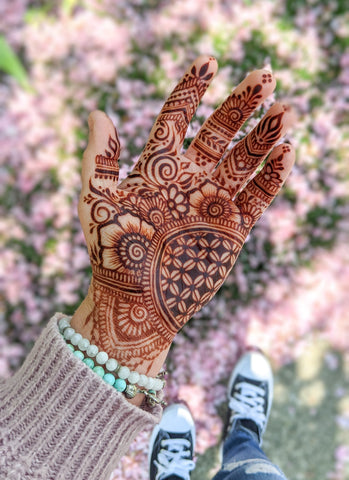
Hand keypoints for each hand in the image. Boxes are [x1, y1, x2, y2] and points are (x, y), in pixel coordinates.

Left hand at [71, 55, 294, 377]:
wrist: (134, 302)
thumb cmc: (110, 252)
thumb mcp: (96, 201)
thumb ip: (100, 158)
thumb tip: (98, 113)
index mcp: (158, 167)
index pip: (177, 118)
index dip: (192, 89)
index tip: (208, 61)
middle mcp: (190, 178)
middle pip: (220, 131)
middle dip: (242, 103)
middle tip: (264, 76)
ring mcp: (213, 201)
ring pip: (245, 160)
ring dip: (266, 135)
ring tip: (285, 111)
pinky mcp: (233, 228)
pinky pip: (257, 197)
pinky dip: (272, 176)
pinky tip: (286, 153)